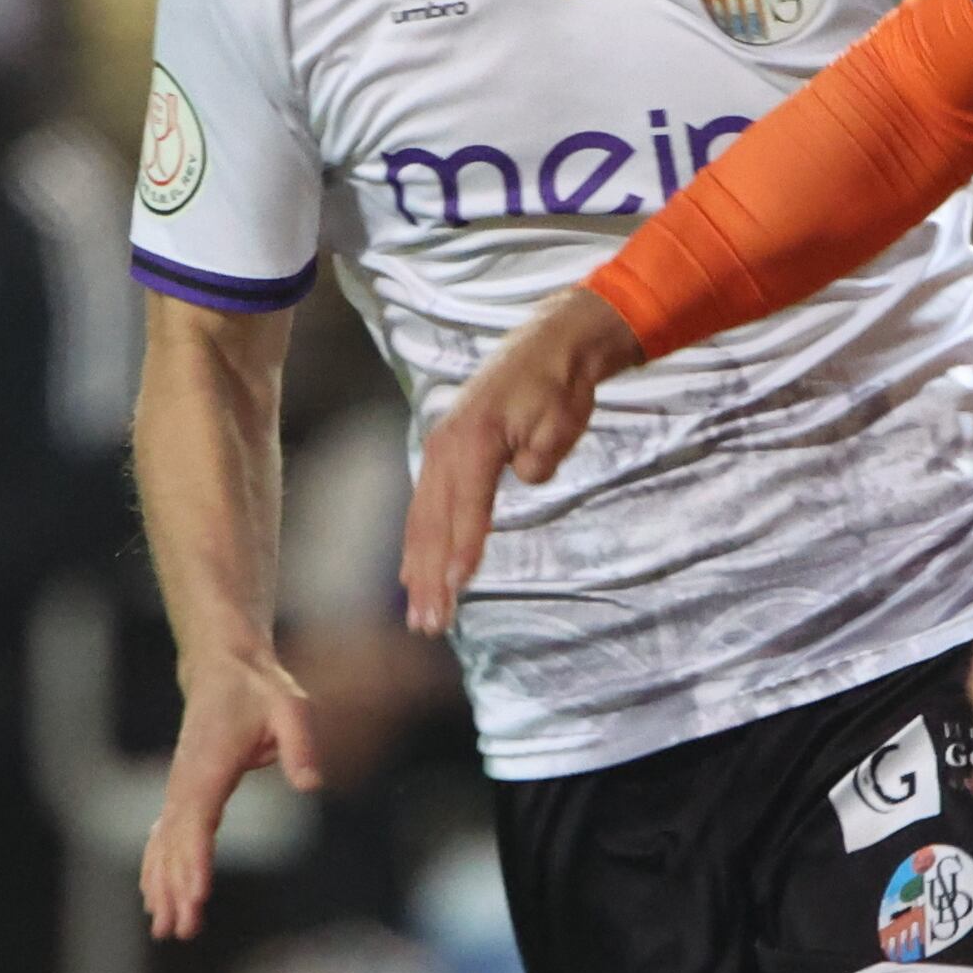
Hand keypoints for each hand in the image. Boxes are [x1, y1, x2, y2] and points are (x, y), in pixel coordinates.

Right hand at [141, 643, 320, 940]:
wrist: (223, 667)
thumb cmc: (259, 689)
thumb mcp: (290, 707)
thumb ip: (300, 744)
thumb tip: (311, 783)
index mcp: (210, 766)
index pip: (200, 820)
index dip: (196, 860)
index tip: (195, 895)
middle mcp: (187, 781)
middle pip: (177, 843)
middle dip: (177, 889)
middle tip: (180, 930)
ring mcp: (180, 788)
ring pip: (165, 845)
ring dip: (162, 887)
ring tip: (164, 929)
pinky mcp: (183, 792)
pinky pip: (165, 836)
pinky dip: (157, 867)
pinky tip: (154, 897)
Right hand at [399, 289, 640, 631]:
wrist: (546, 347)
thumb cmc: (557, 387)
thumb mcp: (559, 419)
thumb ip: (540, 455)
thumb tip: (524, 475)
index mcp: (473, 441)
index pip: (466, 508)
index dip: (461, 551)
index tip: (455, 590)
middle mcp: (445, 447)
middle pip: (432, 524)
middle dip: (429, 579)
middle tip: (430, 625)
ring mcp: (438, 451)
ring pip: (421, 521)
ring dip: (418, 571)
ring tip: (418, 615)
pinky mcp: (442, 456)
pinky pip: (423, 509)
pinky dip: (417, 546)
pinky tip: (412, 576)